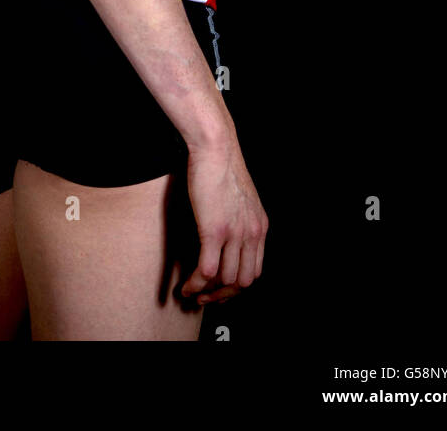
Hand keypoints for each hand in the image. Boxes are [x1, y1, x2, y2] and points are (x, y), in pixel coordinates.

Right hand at [180, 124, 267, 305]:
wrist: (216, 147)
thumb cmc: (222, 166)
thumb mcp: (242, 198)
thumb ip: (240, 219)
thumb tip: (226, 237)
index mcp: (260, 227)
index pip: (254, 271)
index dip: (237, 287)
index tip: (221, 291)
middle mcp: (252, 234)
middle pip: (243, 282)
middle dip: (223, 296)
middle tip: (206, 298)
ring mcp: (234, 234)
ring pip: (225, 281)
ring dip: (207, 293)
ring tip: (191, 292)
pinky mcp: (214, 231)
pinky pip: (207, 271)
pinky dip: (196, 284)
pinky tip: (186, 285)